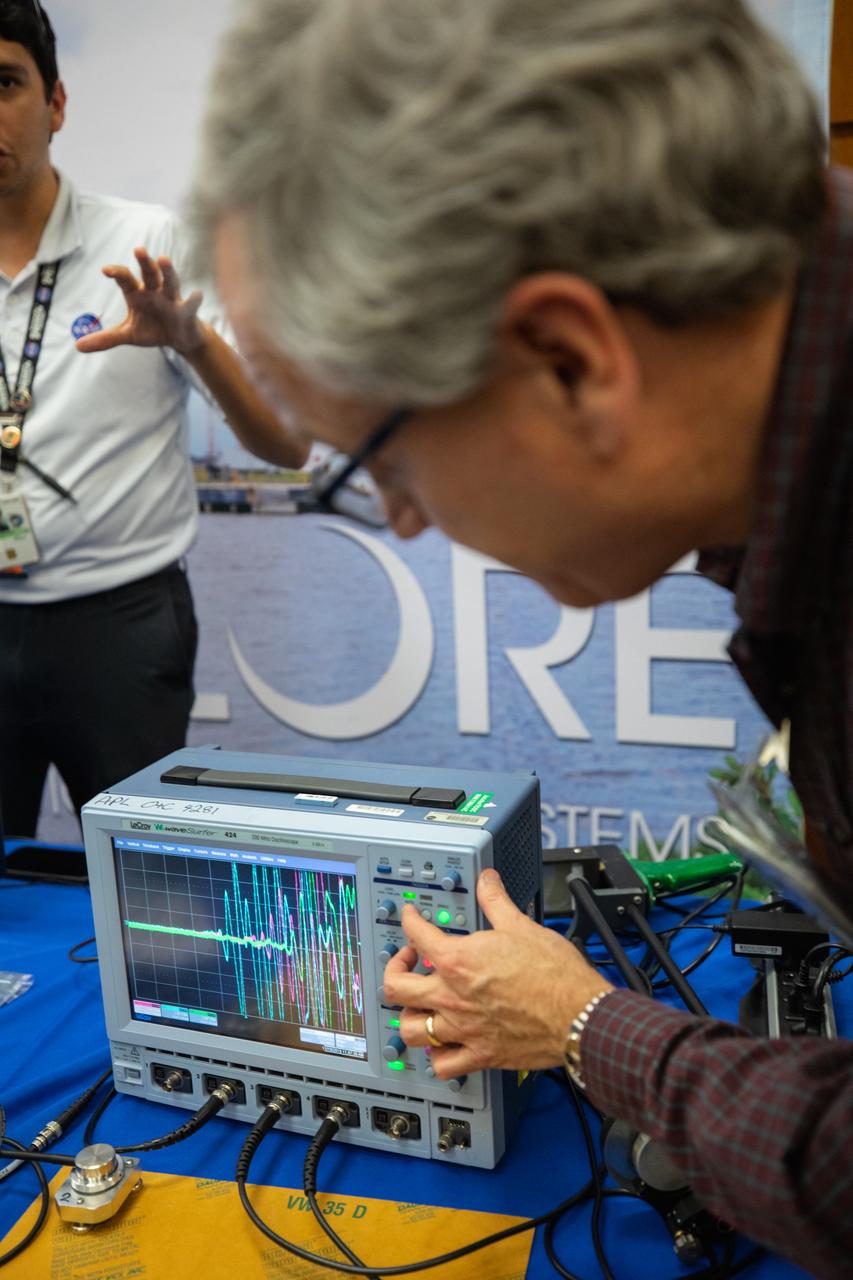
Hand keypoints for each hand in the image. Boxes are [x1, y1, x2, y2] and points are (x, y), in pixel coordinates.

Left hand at [76, 248, 205, 355]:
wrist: (180, 338)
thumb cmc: (153, 329)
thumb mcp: (128, 334)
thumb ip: (106, 338)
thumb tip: (77, 346)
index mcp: (138, 293)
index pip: (125, 279)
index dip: (117, 273)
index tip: (105, 270)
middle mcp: (154, 291)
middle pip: (149, 273)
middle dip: (144, 262)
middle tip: (138, 249)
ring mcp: (172, 299)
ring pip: (169, 281)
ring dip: (167, 271)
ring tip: (163, 259)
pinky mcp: (186, 311)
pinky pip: (190, 304)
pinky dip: (193, 300)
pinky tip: (196, 294)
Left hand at [383, 868, 613, 1078]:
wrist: (578, 1014)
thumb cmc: (554, 974)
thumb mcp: (521, 925)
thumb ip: (496, 901)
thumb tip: (487, 880)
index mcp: (458, 961)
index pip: (417, 934)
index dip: (410, 920)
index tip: (412, 918)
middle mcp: (452, 997)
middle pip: (396, 987)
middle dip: (395, 969)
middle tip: (408, 960)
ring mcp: (463, 1029)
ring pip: (411, 1030)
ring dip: (409, 1015)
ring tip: (419, 1004)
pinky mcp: (480, 1055)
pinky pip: (442, 1065)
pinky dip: (436, 1056)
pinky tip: (442, 1044)